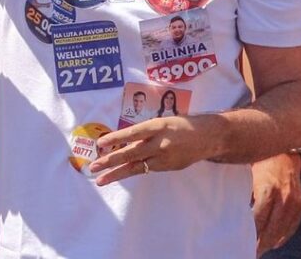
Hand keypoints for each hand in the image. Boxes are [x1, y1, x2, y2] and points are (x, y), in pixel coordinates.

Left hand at [89, 114, 218, 184]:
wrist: (207, 137)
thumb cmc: (181, 124)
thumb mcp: (161, 121)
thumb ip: (144, 133)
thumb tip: (123, 142)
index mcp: (157, 126)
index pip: (132, 133)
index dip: (116, 138)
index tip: (99, 144)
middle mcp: (159, 143)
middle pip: (131, 154)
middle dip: (110, 161)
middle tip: (93, 167)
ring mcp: (164, 158)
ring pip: (136, 167)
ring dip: (117, 173)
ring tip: (100, 179)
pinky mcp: (168, 168)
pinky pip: (147, 169)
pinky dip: (132, 170)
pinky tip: (120, 173)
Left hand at [252, 153, 300, 254]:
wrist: (285, 151)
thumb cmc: (261, 160)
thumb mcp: (249, 173)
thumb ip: (246, 193)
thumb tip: (235, 213)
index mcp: (268, 189)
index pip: (259, 219)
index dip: (251, 232)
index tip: (242, 241)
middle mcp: (284, 198)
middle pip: (272, 229)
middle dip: (261, 242)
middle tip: (252, 251)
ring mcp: (295, 202)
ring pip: (283, 231)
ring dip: (272, 242)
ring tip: (261, 248)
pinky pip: (293, 226)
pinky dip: (284, 236)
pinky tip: (275, 242)